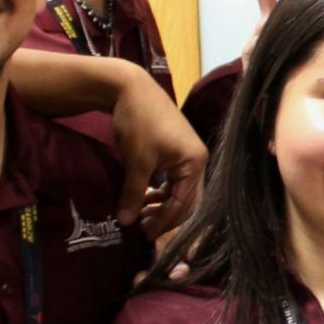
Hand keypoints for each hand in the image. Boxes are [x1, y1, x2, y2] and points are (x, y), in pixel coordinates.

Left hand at [110, 71, 206, 236]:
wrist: (131, 88)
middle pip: (187, 199)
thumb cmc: (139, 123)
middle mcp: (197, 160)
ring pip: (180, 190)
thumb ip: (133, 194)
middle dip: (166, 217)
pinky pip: (174, 179)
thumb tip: (125, 222)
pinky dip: (161, 191)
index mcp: (194, 162)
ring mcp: (188, 154)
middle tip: (144, 231)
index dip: (165, 222)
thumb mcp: (136, 162)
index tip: (145, 235)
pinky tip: (145, 198)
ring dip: (163, 205)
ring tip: (142, 216)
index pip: (183, 203)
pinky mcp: (177, 150)